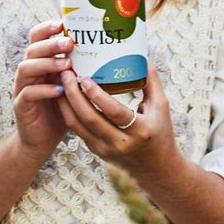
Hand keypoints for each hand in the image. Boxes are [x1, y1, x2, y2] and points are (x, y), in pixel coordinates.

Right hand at [13, 19, 73, 160]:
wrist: (41, 140)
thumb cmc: (60, 111)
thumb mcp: (72, 87)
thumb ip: (81, 71)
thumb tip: (112, 55)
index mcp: (40, 64)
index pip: (36, 38)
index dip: (46, 28)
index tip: (62, 23)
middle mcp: (29, 73)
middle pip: (31, 49)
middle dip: (50, 43)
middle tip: (69, 43)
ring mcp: (22, 89)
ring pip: (25, 68)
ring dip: (46, 63)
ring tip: (66, 64)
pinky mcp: (21, 106)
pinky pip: (28, 93)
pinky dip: (43, 89)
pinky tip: (59, 90)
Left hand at [58, 69, 179, 176]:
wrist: (156, 168)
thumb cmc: (161, 133)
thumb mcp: (162, 107)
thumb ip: (152, 81)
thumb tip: (142, 54)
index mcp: (139, 131)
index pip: (114, 111)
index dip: (97, 95)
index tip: (85, 77)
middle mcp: (120, 143)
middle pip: (89, 118)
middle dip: (73, 95)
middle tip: (66, 74)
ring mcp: (105, 150)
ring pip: (77, 125)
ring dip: (65, 103)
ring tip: (61, 82)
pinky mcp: (96, 152)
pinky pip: (77, 130)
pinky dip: (68, 112)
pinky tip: (63, 97)